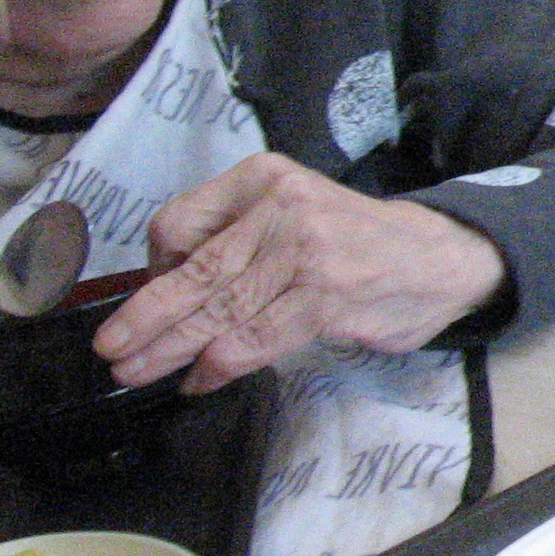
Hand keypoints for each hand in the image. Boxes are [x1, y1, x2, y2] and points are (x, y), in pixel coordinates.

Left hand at [93, 154, 507, 392]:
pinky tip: (202, 378)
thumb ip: (238, 237)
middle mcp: (283, 207)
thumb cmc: (355, 241)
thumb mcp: (292, 209)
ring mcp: (308, 252)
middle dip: (146, 316)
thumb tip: (167, 292)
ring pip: (220, 308)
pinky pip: (257, 337)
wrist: (443, 256)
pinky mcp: (327, 297)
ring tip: (139, 371)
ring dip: (172, 347)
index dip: (155, 268)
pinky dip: (221, 363)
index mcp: (266, 177)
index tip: (154, 296)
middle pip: (195, 269)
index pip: (180, 222)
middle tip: (111, 348)